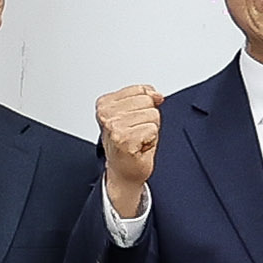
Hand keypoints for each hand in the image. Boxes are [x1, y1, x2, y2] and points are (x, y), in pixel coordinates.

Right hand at [96, 85, 163, 220]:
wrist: (123, 172)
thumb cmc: (127, 145)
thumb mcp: (134, 114)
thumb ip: (144, 97)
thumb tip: (157, 95)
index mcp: (105, 104)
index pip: (140, 90)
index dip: (144, 106)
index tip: (134, 120)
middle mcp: (106, 115)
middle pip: (147, 102)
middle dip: (148, 118)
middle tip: (137, 132)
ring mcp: (114, 127)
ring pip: (152, 115)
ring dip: (150, 130)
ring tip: (138, 140)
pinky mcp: (124, 140)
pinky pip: (153, 130)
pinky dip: (151, 141)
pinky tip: (140, 147)